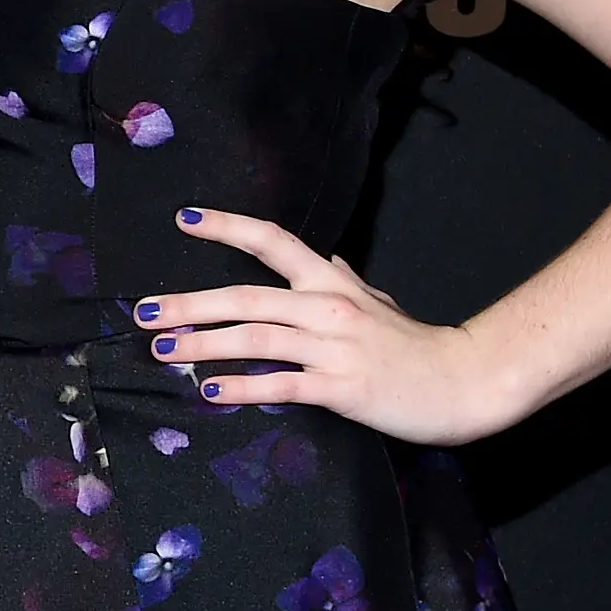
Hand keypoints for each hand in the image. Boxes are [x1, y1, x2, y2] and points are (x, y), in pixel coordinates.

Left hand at [130, 208, 523, 446]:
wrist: (467, 382)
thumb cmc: (418, 344)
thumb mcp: (379, 303)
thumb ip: (348, 281)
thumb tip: (331, 259)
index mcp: (332, 282)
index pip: (274, 242)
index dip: (228, 227)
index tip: (184, 219)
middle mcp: (328, 307)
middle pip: (246, 296)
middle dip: (189, 303)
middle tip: (142, 312)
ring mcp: (335, 347)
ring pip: (256, 337)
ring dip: (204, 344)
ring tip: (163, 350)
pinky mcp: (344, 388)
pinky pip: (284, 384)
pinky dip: (244, 386)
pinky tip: (212, 391)